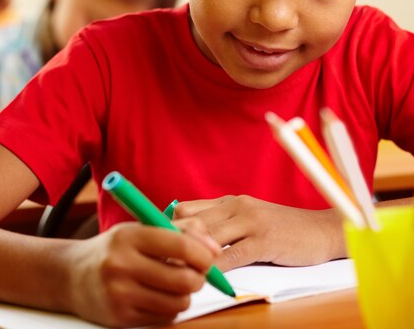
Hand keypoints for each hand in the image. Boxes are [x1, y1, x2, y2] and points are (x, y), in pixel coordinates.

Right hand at [64, 219, 219, 327]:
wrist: (71, 276)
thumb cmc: (113, 250)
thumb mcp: (139, 230)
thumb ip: (178, 231)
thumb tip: (215, 247)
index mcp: (127, 237)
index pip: (179, 245)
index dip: (203, 253)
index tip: (207, 257)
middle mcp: (121, 264)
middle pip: (184, 279)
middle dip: (198, 278)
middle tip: (195, 273)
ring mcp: (119, 294)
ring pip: (178, 302)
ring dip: (184, 295)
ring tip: (172, 284)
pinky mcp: (120, 318)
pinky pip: (165, 317)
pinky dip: (169, 308)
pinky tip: (156, 296)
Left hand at [173, 196, 346, 271]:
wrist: (323, 230)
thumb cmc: (282, 228)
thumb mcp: (248, 218)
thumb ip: (222, 223)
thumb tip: (187, 236)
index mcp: (228, 201)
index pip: (186, 209)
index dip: (167, 227)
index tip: (156, 245)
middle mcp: (236, 206)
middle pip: (191, 222)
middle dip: (172, 243)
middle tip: (156, 262)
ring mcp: (251, 222)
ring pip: (208, 238)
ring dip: (190, 256)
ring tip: (174, 272)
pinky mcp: (265, 240)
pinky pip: (233, 256)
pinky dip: (217, 269)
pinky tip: (207, 278)